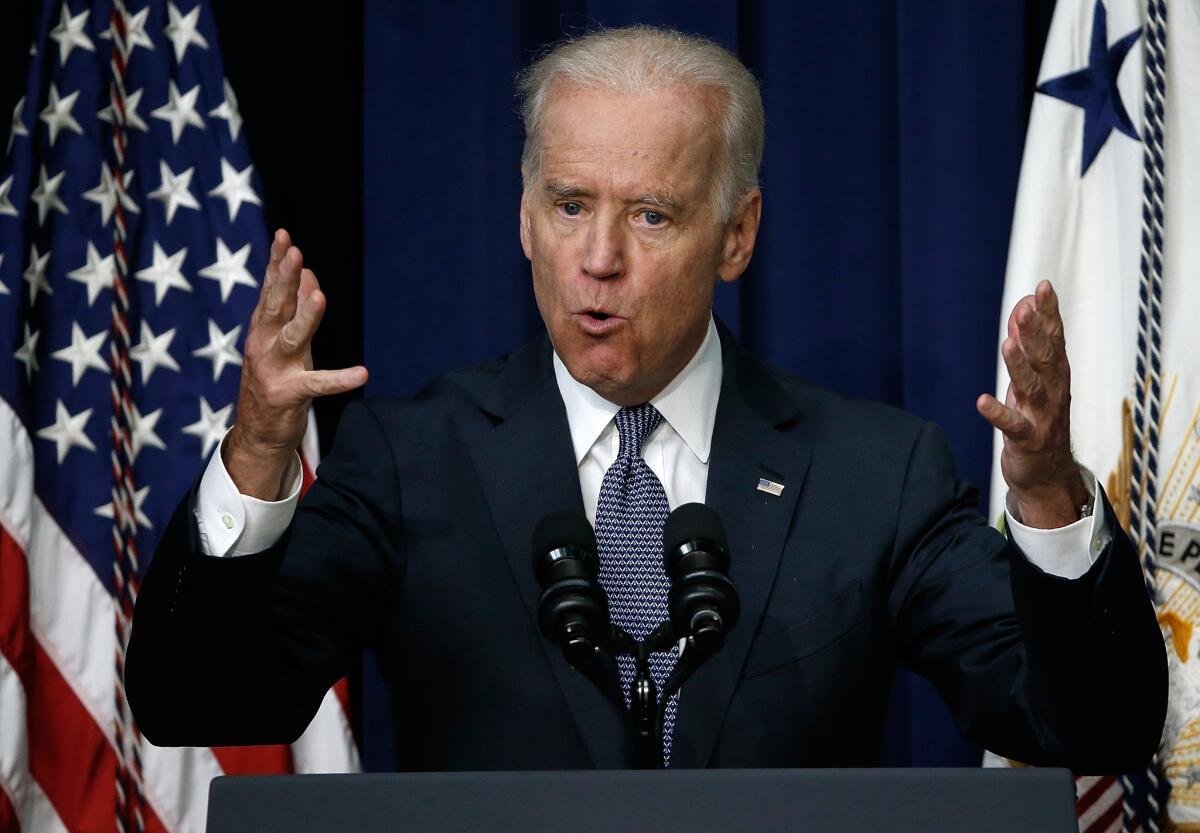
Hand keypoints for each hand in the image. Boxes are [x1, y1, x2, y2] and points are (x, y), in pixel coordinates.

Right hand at [224, 229, 367, 499]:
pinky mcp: (289, 395)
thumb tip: (307, 272)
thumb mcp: (285, 340)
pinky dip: (341, 379)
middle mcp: (262, 345)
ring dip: (306, 317)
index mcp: (262, 329)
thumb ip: (295, 308)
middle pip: (275, 307)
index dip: (276, 263)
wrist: (258, 433)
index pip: (270, 289)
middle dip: (283, 279)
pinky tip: (362, 373)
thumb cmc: (275, 380)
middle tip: (294, 253)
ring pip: (292, 338)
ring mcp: (274, 370)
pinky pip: (319, 384)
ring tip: (319, 296)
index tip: (284, 235)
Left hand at [976, 280, 1086, 528]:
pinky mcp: (1027, 440)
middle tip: (1026, 308)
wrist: (1048, 473)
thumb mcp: (1033, 377)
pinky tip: (982, 401)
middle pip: (1046, 358)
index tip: (1043, 287)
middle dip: (1036, 332)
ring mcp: (1042, 416)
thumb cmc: (1039, 417)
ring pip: (1032, 387)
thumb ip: (1027, 344)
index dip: (1050, 313)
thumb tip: (1022, 306)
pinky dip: (998, 413)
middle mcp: (1054, 391)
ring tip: (1007, 344)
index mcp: (1056, 374)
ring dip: (1019, 366)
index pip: (1055, 338)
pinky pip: (1013, 425)